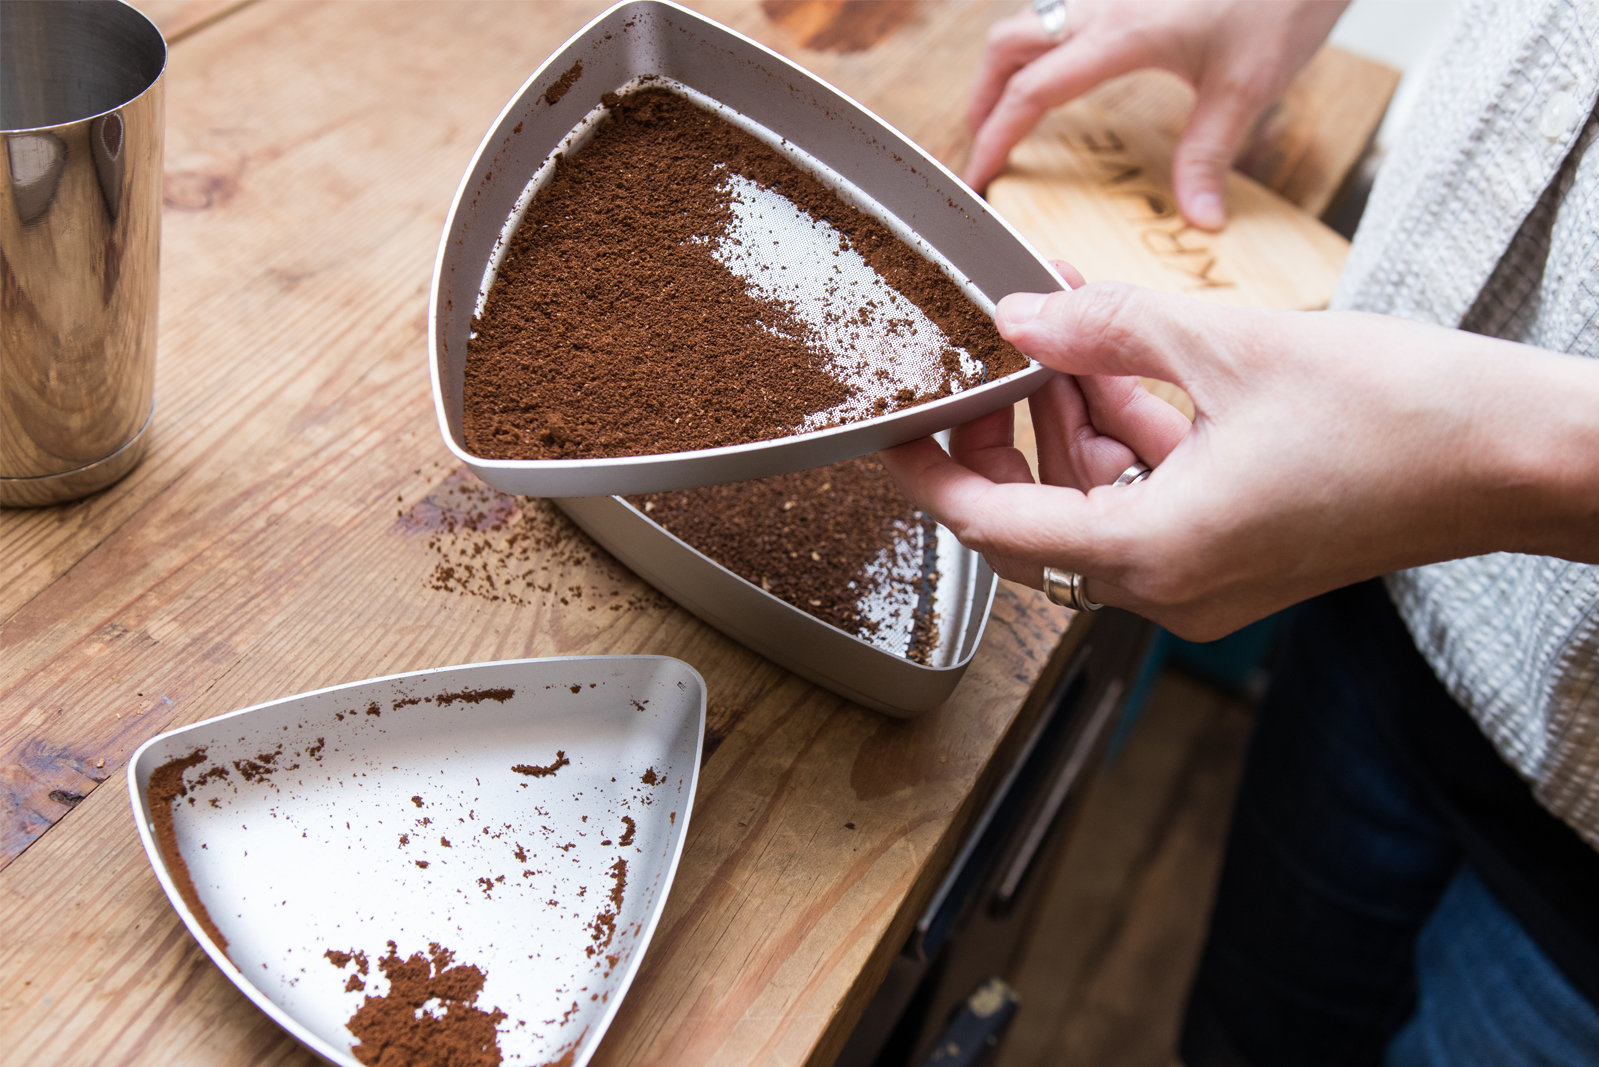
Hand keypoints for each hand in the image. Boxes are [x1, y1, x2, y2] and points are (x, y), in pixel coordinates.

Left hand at [882, 283, 1598, 639]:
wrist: (1513, 456)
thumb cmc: (1395, 413)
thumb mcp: (1225, 346)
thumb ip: (1104, 330)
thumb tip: (1018, 318)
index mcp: (1155, 555)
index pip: (994, 528)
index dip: (932, 475)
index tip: (896, 433)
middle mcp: (1170, 591)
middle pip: (1035, 525)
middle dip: (1003, 443)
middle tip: (984, 368)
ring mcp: (1204, 587)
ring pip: (1091, 513)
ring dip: (1068, 437)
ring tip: (1061, 348)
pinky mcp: (1236, 564)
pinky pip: (1147, 513)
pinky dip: (1126, 451)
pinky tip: (1122, 377)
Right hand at [965, 0, 1347, 227]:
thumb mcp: (1248, 86)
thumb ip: (1211, 156)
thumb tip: (1199, 218)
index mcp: (1122, 36)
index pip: (1032, 91)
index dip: (995, 136)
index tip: (980, 174)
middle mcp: (1107, 6)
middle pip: (1009, 45)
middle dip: (984, 96)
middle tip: (983, 142)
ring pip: (1032, 21)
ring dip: (1009, 67)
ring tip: (1011, 110)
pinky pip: (1068, 14)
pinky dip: (1047, 46)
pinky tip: (1068, 72)